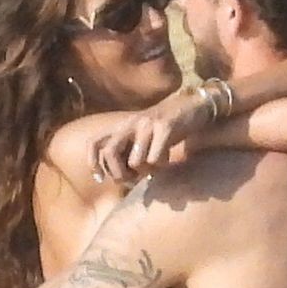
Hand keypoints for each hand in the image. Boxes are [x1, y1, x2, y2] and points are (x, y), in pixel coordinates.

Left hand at [88, 90, 207, 185]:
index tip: (102, 178)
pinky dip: (161, 166)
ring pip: (135, 162)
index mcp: (121, 126)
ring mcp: (147, 124)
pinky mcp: (165, 127)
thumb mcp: (142, 137)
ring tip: (155, 166)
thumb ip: (128, 153)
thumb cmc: (166, 129)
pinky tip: (167, 161)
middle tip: (133, 179)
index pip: (94, 143)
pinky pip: (155, 159)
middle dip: (119, 174)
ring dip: (146, 171)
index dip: (94, 163)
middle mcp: (130, 123)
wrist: (193, 107)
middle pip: (109, 153)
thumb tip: (120, 180)